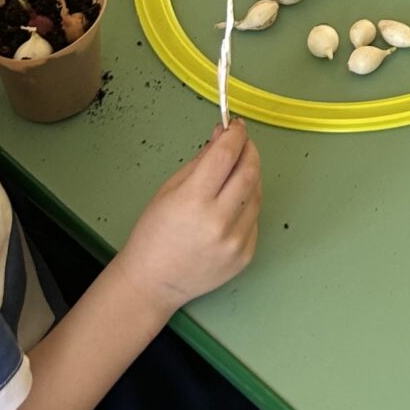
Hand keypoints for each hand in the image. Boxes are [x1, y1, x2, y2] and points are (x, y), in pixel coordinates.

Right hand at [122, 121, 261, 314]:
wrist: (153, 282)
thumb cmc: (154, 234)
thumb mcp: (170, 189)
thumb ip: (201, 161)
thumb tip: (223, 137)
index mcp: (194, 201)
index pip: (226, 155)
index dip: (235, 135)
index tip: (237, 126)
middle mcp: (218, 222)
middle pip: (249, 172)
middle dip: (249, 151)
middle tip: (243, 143)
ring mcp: (235, 241)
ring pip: (256, 194)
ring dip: (251, 176)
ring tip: (235, 173)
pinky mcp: (245, 256)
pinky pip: (254, 219)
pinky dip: (247, 205)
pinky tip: (231, 205)